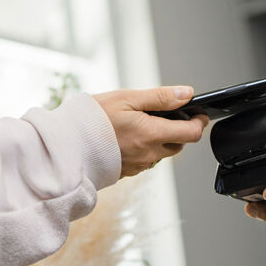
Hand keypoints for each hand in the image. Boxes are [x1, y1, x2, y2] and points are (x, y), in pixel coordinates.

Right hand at [94, 86, 208, 176]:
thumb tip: (187, 94)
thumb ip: (160, 97)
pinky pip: (145, 160)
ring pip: (162, 153)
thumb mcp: (127, 98)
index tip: (198, 113)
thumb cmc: (92, 119)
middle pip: (178, 144)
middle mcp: (149, 154)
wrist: (66, 144)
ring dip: (161, 140)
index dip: (199, 122)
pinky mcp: (127, 172)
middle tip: (165, 114)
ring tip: (142, 123)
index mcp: (152, 134)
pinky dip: (145, 148)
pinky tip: (129, 137)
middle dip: (179, 130)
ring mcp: (138, 165)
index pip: (191, 133)